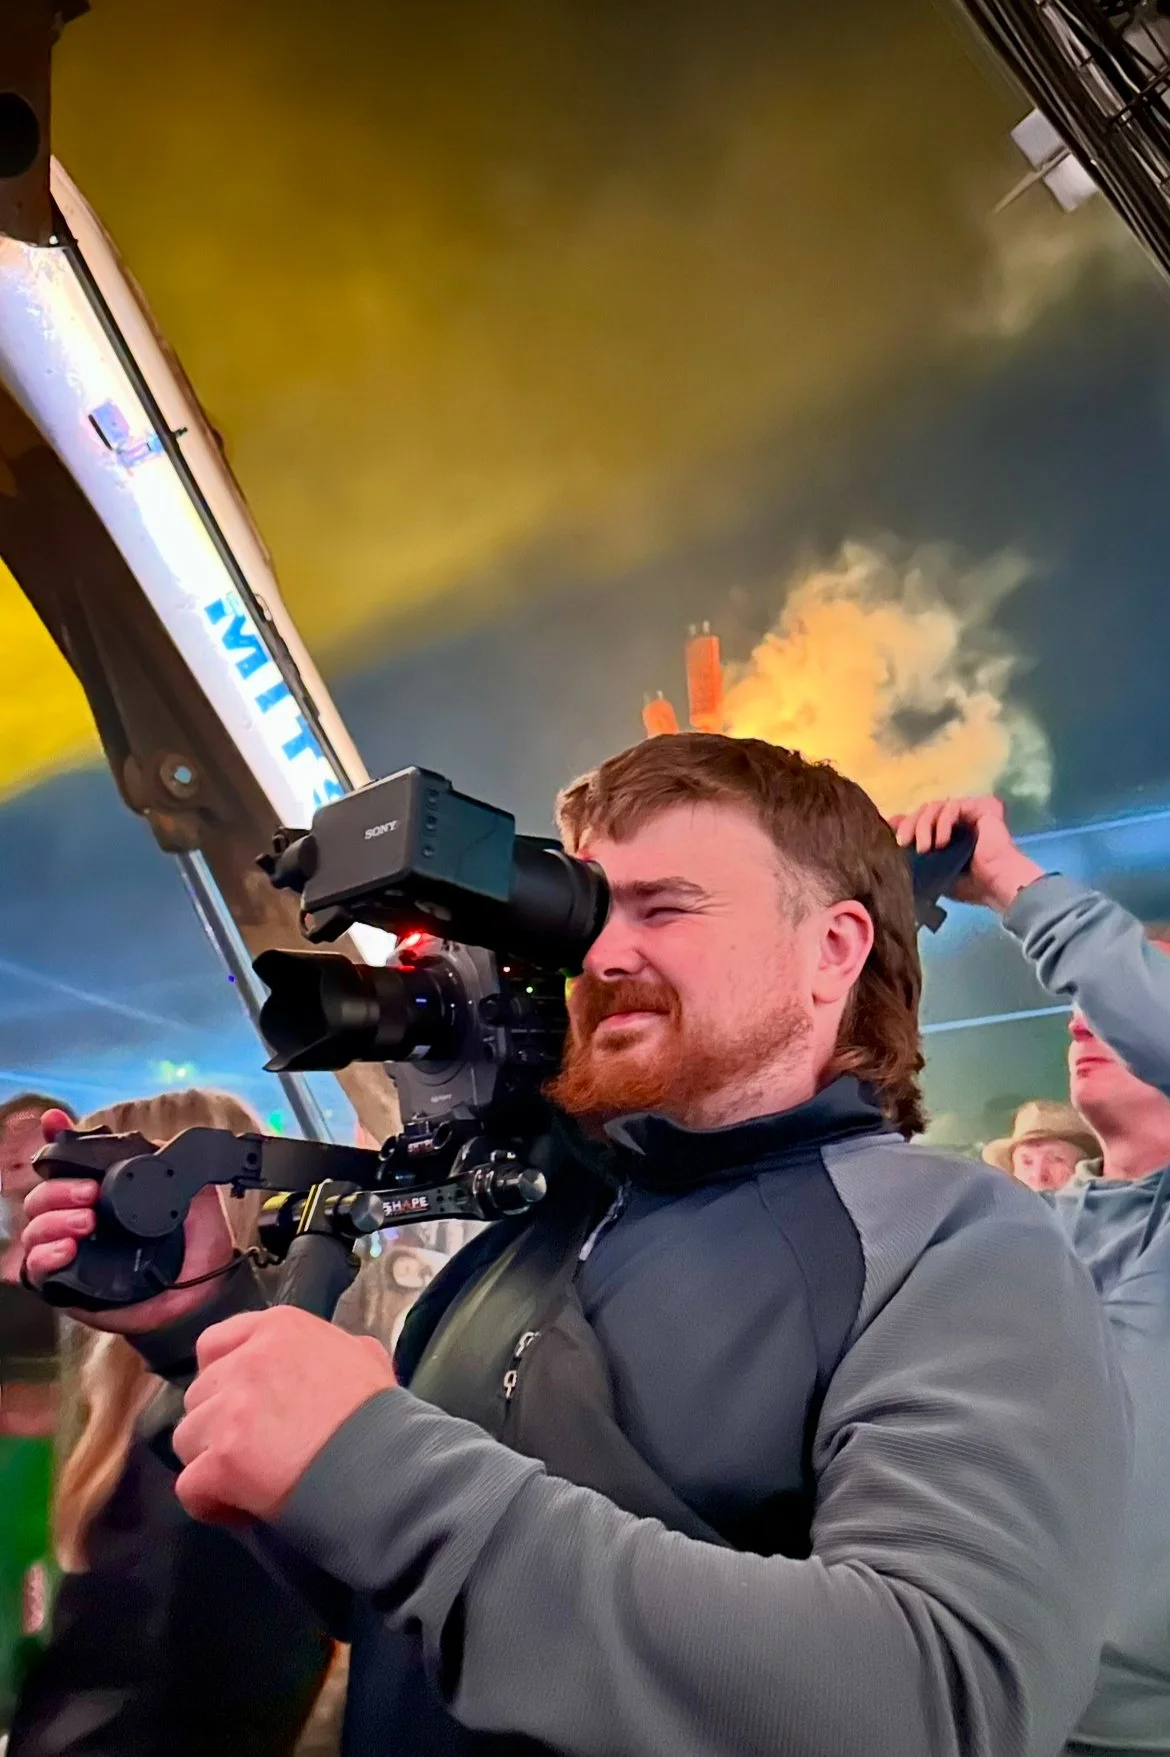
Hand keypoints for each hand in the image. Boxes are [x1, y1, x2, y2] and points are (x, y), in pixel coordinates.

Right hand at [20, 1109, 233, 1334]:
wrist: (206, 1290)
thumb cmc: (197, 1242)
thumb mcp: (194, 1191)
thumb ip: (174, 1163)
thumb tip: (156, 1143)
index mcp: (104, 1193)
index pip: (67, 1164)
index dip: (54, 1141)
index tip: (53, 1125)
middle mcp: (81, 1218)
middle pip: (42, 1195)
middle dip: (60, 1190)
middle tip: (90, 1194)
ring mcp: (72, 1250)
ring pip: (35, 1229)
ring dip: (53, 1221)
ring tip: (86, 1223)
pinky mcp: (69, 1285)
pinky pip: (37, 1269)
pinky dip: (45, 1255)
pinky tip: (67, 1249)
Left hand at [173, 1306, 395, 1523]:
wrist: (384, 1464)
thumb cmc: (380, 1413)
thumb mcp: (366, 1356)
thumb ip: (333, 1349)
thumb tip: (332, 1359)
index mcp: (278, 1328)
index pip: (213, 1345)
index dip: (221, 1377)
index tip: (241, 1405)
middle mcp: (246, 1360)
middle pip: (198, 1396)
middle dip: (217, 1424)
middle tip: (253, 1449)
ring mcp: (229, 1410)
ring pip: (186, 1439)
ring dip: (210, 1462)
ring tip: (247, 1481)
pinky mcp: (221, 1460)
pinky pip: (189, 1486)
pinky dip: (210, 1503)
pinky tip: (241, 1510)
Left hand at [889, 796, 1045, 913]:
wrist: (997, 885)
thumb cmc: (970, 884)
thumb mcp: (934, 871)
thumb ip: (915, 857)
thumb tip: (891, 848)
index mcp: (948, 832)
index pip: (919, 818)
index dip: (902, 822)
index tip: (891, 835)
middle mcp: (958, 819)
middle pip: (923, 810)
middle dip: (909, 825)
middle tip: (904, 844)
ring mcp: (970, 811)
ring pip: (934, 806)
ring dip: (923, 826)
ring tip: (926, 849)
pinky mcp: (981, 806)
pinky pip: (953, 806)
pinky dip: (943, 822)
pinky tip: (942, 842)